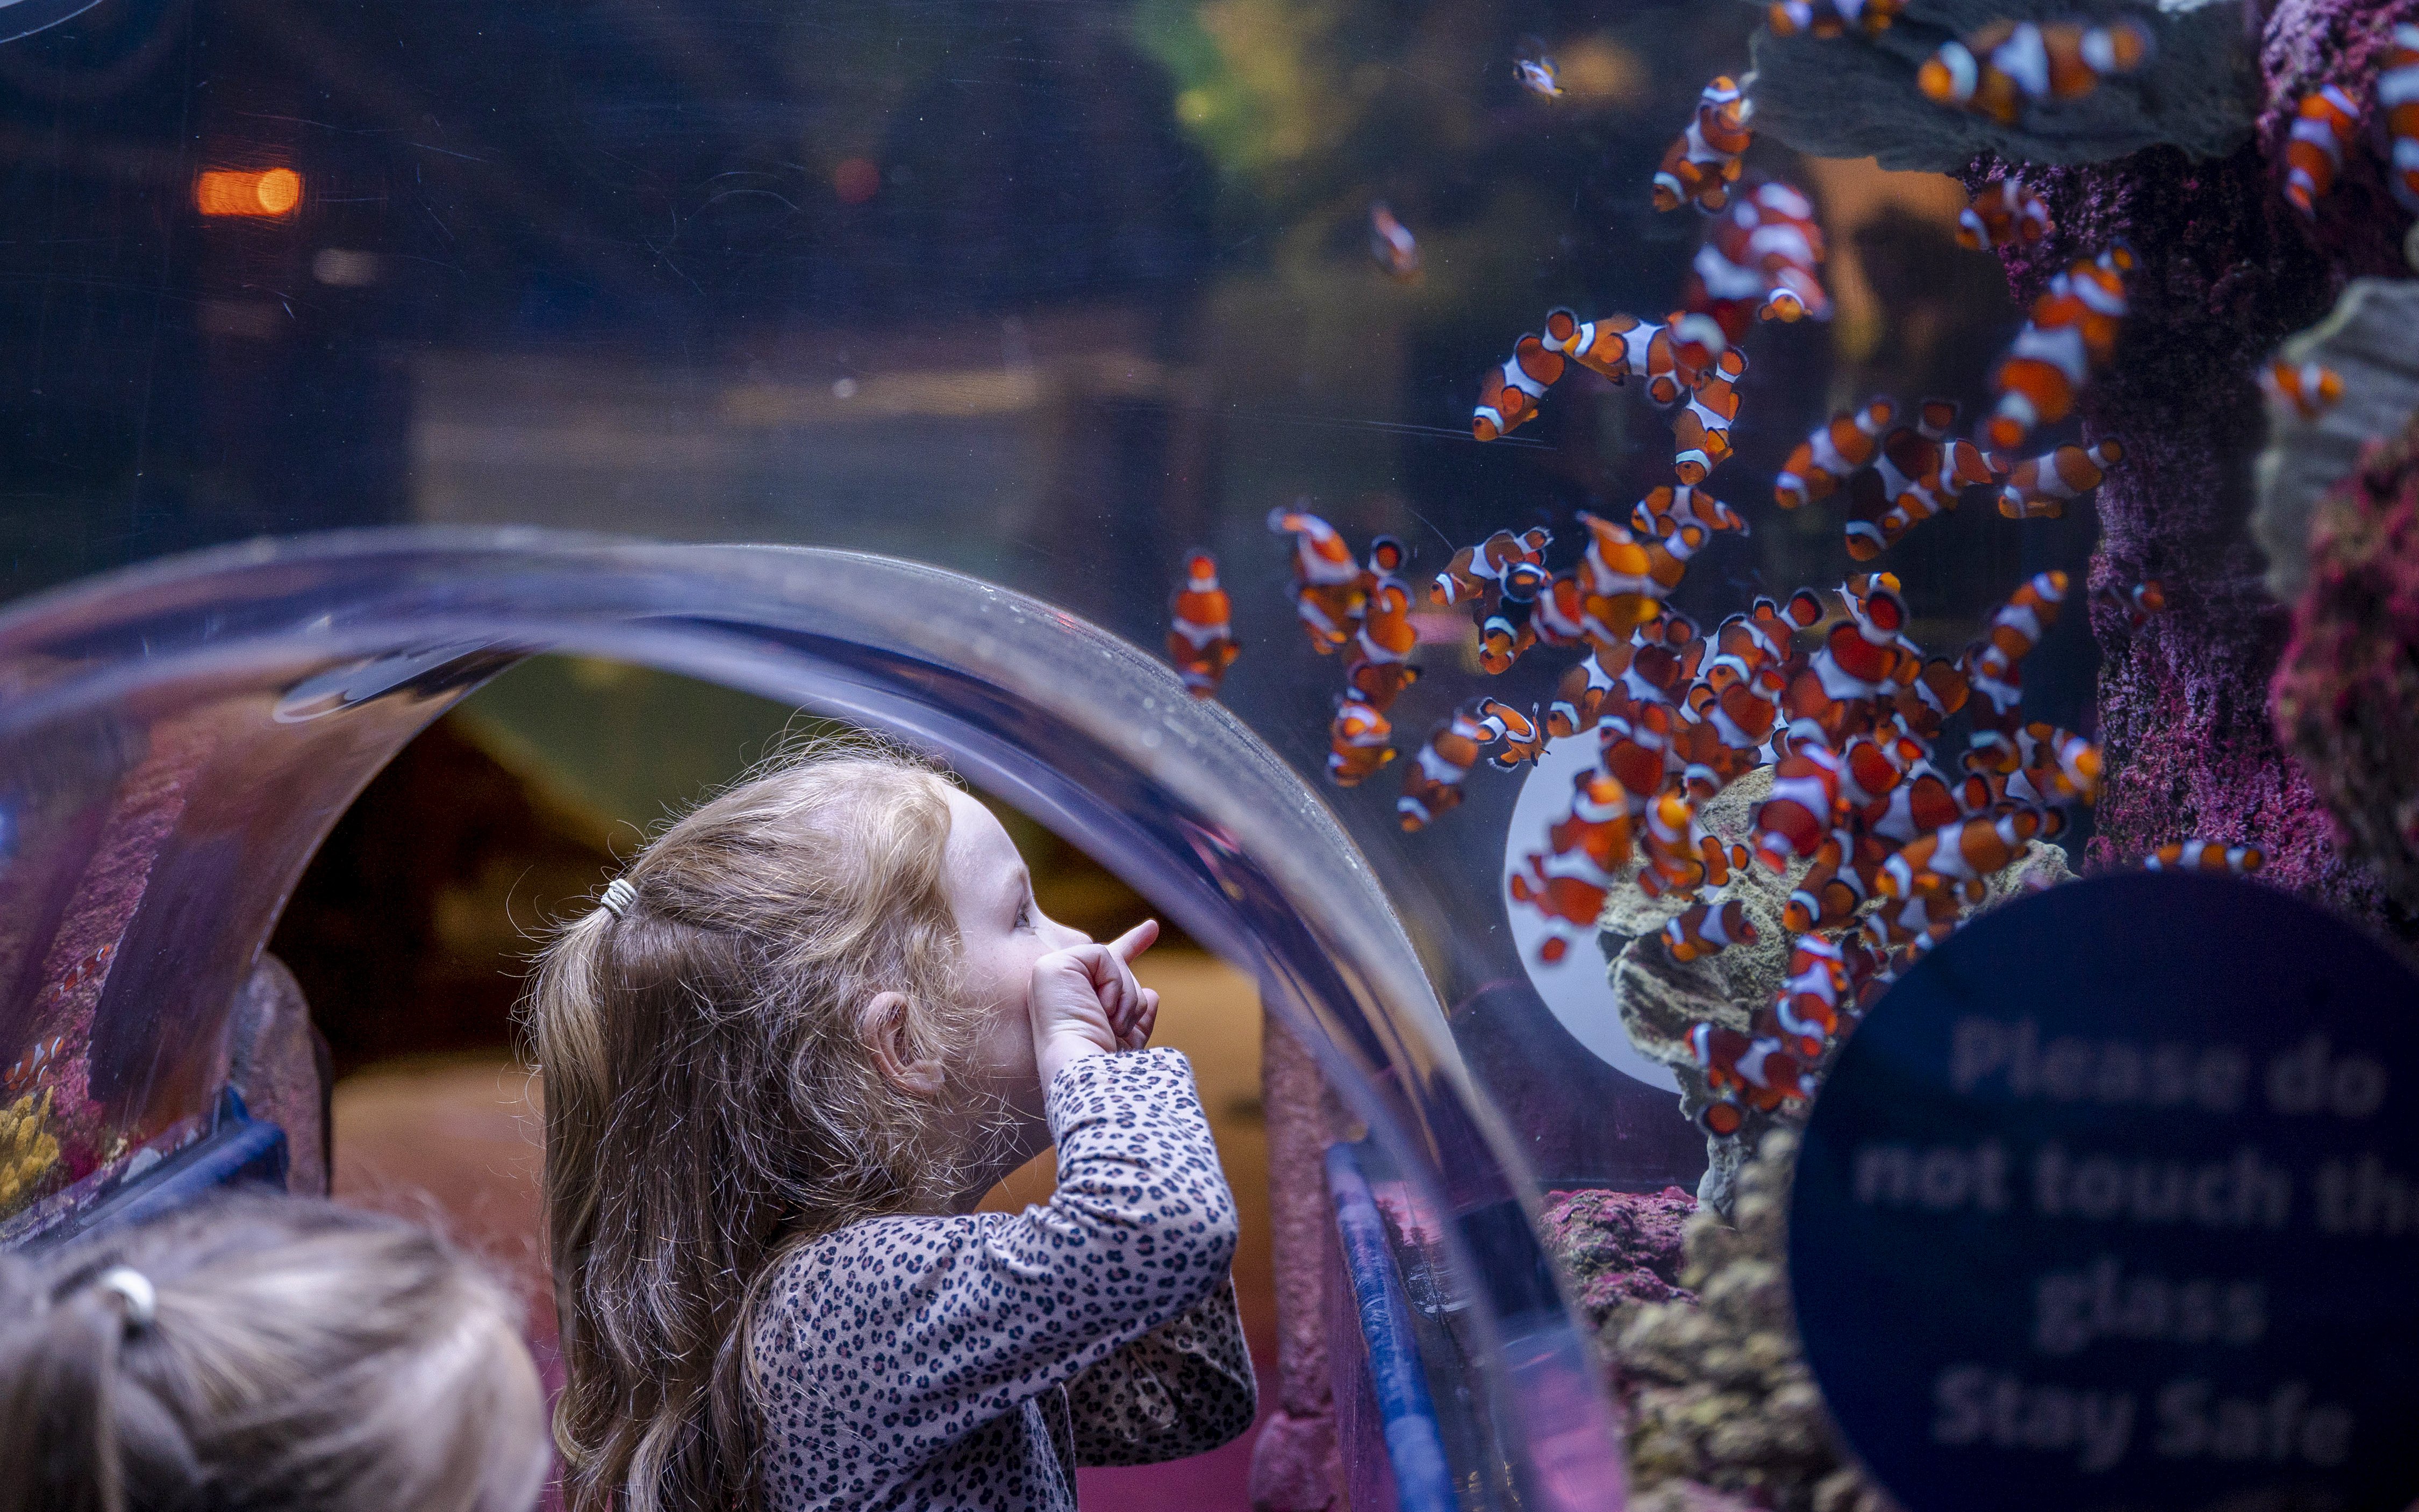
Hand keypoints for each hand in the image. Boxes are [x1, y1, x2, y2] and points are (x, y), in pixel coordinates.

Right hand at [1029, 920, 1161, 1084]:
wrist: (1086, 1070)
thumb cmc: (1104, 1060)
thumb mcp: (1130, 1036)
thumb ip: (1137, 1013)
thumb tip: (1152, 993)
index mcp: (1076, 1001)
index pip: (1108, 967)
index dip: (1132, 944)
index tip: (1152, 928)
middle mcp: (1060, 987)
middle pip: (1118, 967)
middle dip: (1130, 997)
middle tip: (1118, 1025)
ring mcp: (1051, 975)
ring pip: (1114, 960)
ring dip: (1125, 996)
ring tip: (1111, 1022)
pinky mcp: (1051, 966)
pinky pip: (1102, 954)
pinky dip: (1112, 983)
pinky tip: (1102, 1007)